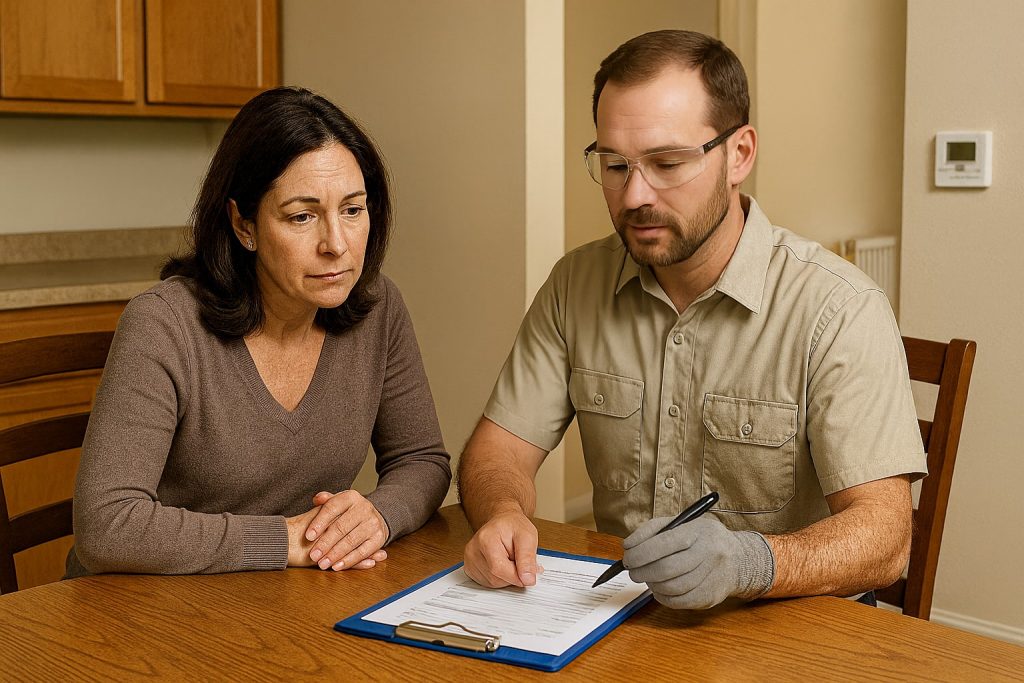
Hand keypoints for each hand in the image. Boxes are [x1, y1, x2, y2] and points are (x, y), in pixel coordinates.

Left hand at [295, 490, 388, 570]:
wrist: (375, 518)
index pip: (332, 508)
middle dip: (325, 543)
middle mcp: (364, 508)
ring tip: (322, 563)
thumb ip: (326, 501)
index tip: (308, 536)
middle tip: (313, 555)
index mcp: (351, 497)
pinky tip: (337, 566)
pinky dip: (349, 561)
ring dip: (335, 554)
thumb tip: (317, 499)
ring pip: (351, 541)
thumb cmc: (349, 512)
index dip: (319, 523)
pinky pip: (362, 552)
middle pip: (341, 527)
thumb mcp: (339, 502)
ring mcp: (373, 523)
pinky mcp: (379, 538)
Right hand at [463, 510, 543, 587]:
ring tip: (509, 560)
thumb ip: (528, 559)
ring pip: (492, 583)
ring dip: (506, 577)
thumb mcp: (528, 537)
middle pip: (495, 578)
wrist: (503, 522)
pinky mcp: (469, 567)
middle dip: (512, 575)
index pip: (499, 569)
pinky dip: (498, 578)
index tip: (529, 576)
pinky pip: (487, 583)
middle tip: (518, 560)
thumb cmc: (514, 527)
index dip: (517, 577)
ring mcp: (469, 560)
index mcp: (485, 539)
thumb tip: (527, 580)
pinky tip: (502, 565)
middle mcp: (473, 550)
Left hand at [623, 516, 774, 609]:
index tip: (627, 557)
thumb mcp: (682, 523)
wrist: (738, 559)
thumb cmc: (701, 539)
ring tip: (647, 577)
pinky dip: (662, 597)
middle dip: (641, 571)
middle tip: (632, 571)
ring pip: (670, 587)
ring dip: (651, 584)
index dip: (640, 553)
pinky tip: (659, 588)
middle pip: (665, 568)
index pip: (663, 543)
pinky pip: (678, 602)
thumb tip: (628, 546)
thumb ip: (653, 530)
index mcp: (698, 531)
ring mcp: (711, 577)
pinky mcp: (710, 597)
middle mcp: (708, 553)